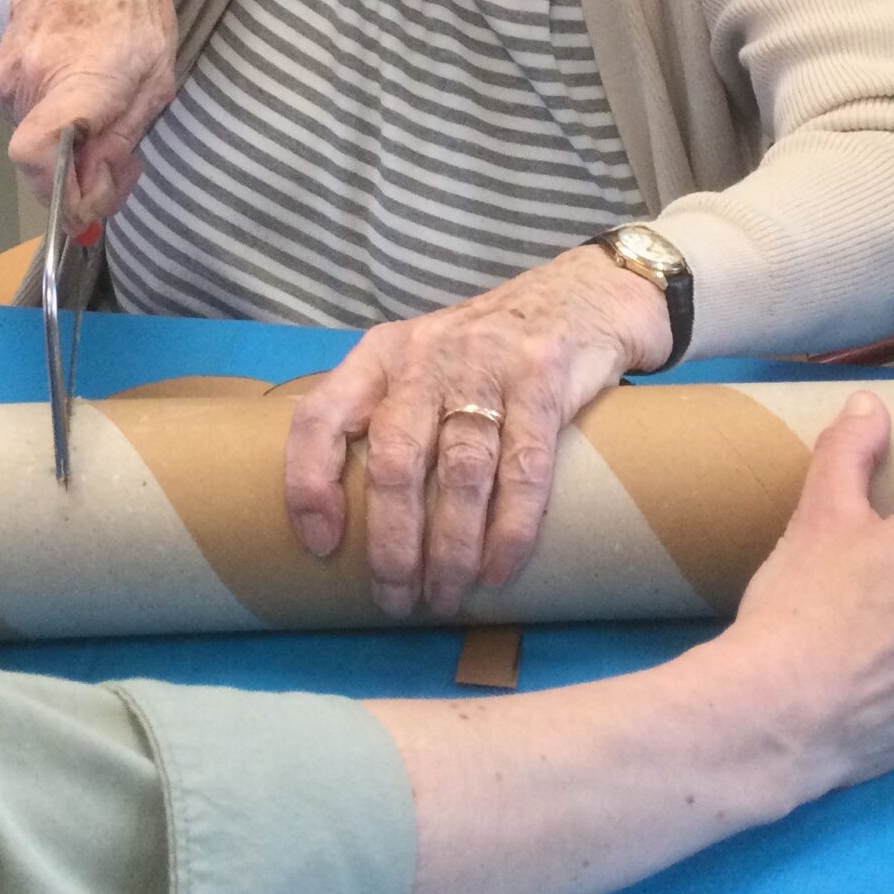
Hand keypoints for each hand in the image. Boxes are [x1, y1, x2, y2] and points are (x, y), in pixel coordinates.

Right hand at [0, 0, 176, 227]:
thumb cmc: (132, 7)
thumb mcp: (156, 76)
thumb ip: (121, 139)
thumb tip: (88, 195)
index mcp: (79, 76)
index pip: (38, 154)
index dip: (63, 194)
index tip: (92, 198)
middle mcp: (29, 81)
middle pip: (43, 166)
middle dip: (84, 175)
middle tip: (121, 152)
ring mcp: (3, 79)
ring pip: (36, 148)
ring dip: (71, 147)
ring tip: (103, 107)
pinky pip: (26, 125)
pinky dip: (53, 125)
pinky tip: (77, 93)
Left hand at [283, 245, 671, 617]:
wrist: (584, 292)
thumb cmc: (488, 349)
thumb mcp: (423, 362)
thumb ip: (388, 414)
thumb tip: (349, 520)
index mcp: (380, 354)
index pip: (320, 416)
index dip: (309, 484)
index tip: (322, 547)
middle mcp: (425, 355)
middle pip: (394, 461)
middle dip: (392, 544)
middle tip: (398, 600)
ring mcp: (486, 363)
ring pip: (459, 472)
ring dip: (450, 548)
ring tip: (447, 597)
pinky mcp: (544, 377)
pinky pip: (523, 467)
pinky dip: (510, 528)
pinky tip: (499, 569)